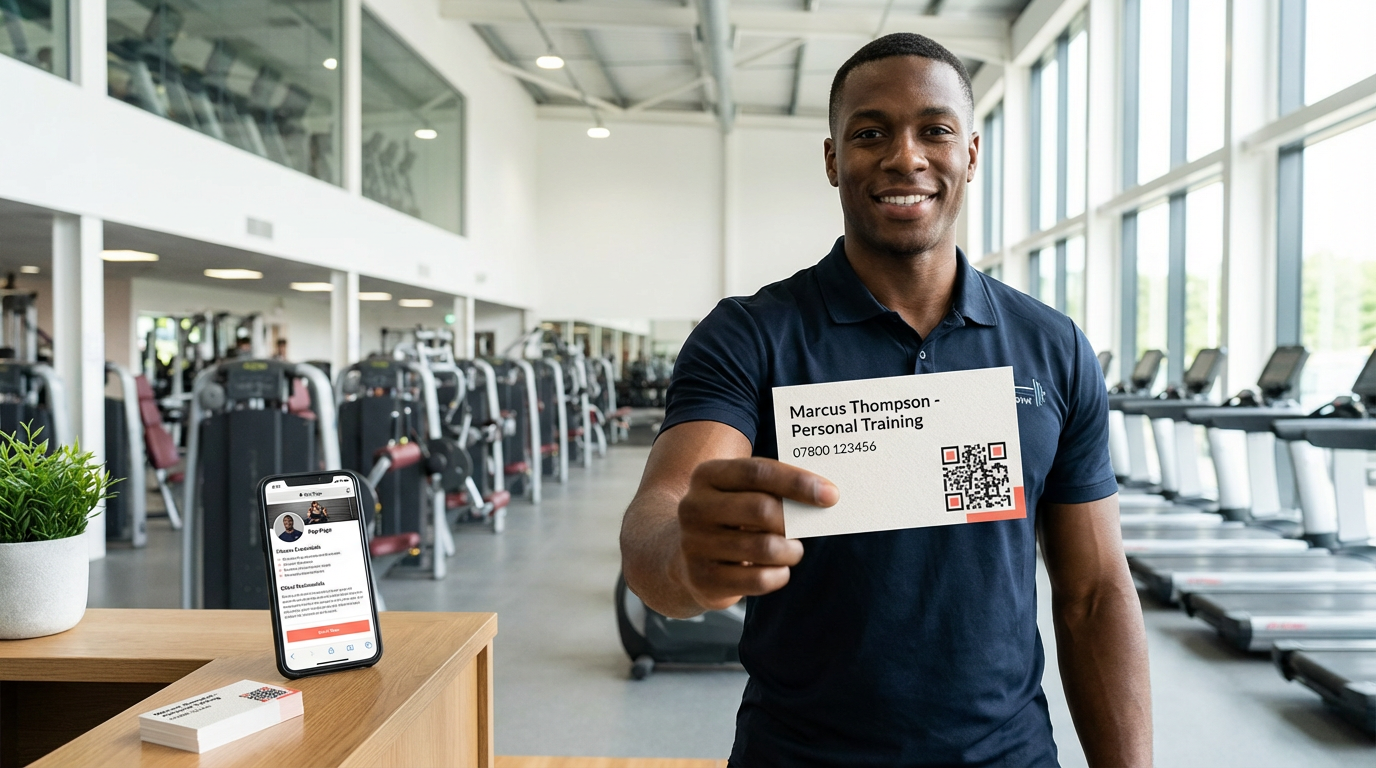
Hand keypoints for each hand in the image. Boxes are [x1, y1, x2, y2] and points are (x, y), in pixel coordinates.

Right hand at [676, 457, 837, 610]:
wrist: (678, 555)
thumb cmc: (727, 517)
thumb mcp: (738, 492)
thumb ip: (771, 489)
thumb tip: (823, 496)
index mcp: (706, 475)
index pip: (758, 472)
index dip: (798, 482)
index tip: (831, 494)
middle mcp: (694, 507)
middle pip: (762, 509)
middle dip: (793, 521)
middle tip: (805, 528)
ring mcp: (694, 544)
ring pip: (764, 547)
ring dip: (791, 551)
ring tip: (793, 550)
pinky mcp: (702, 578)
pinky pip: (758, 579)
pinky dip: (779, 575)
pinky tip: (779, 570)